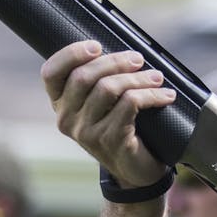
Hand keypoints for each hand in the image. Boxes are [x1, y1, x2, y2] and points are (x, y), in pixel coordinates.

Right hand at [41, 40, 176, 187]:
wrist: (135, 170)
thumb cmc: (120, 127)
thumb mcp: (101, 104)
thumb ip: (99, 79)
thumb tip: (121, 49)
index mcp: (60, 104)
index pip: (51, 73)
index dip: (71, 54)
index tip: (97, 45)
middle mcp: (67, 119)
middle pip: (84, 76)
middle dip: (115, 61)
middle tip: (138, 59)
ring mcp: (86, 132)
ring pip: (108, 88)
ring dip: (138, 78)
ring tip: (157, 77)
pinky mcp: (109, 140)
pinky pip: (130, 103)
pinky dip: (151, 95)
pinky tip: (165, 96)